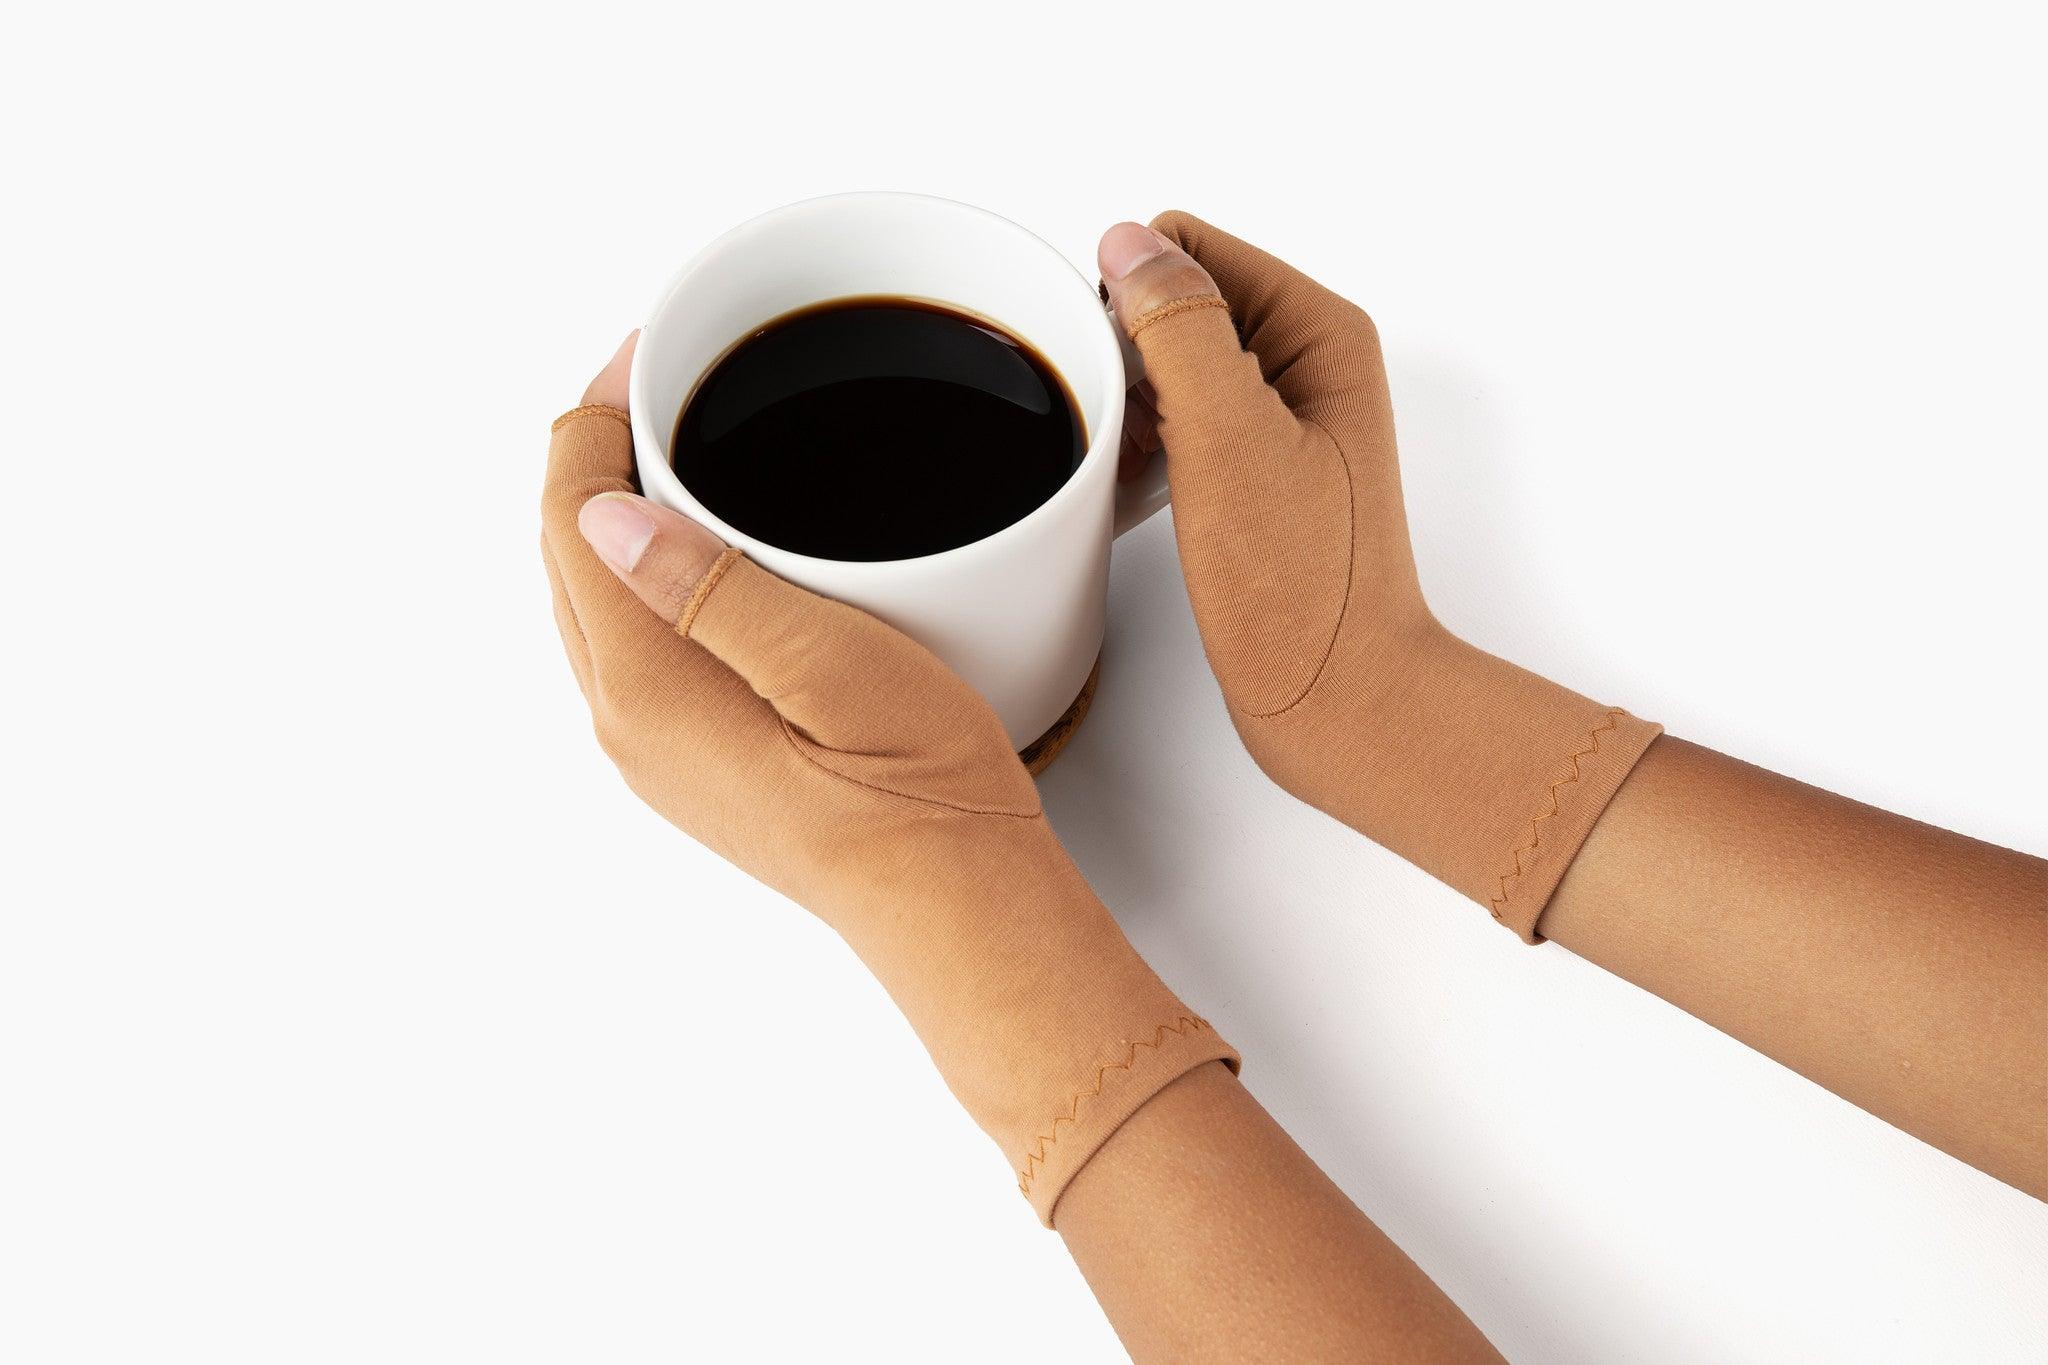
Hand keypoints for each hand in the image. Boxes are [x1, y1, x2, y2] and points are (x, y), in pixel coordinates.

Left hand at [541, 335, 1232, 1220]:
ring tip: (686, 441)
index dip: (592, 419)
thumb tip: (602, 511)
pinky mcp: (702, 760)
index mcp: (644, 687)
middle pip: (569, 555)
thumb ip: (703, 583)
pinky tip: (713, 546)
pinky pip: (641, 641)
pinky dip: (653, 572)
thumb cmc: (918, 789)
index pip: (568, 519)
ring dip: (622, 513)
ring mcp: (661, 749)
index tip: (647, 353)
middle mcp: (629, 724)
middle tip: (662, 379)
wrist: (958, 903)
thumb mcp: (822, 660)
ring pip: (600, 598)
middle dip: (597, 456)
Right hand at [1099, 215, 1659, 938]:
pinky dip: (1140, 450)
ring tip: (1137, 470)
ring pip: (1163, 365)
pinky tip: (1138, 498)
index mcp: (1318, 331)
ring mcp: (1276, 421)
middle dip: (1126, 355)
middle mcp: (1303, 363)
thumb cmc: (1302, 590)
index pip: (1188, 246)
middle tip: (1134, 435)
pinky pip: (1170, 425)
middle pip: (1172, 300)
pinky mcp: (1250, 475)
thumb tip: (1127, 245)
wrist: (1339, 702)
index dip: (1131, 297)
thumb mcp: (1228, 439)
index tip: (1123, 375)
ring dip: (1129, 408)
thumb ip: (1180, 329)